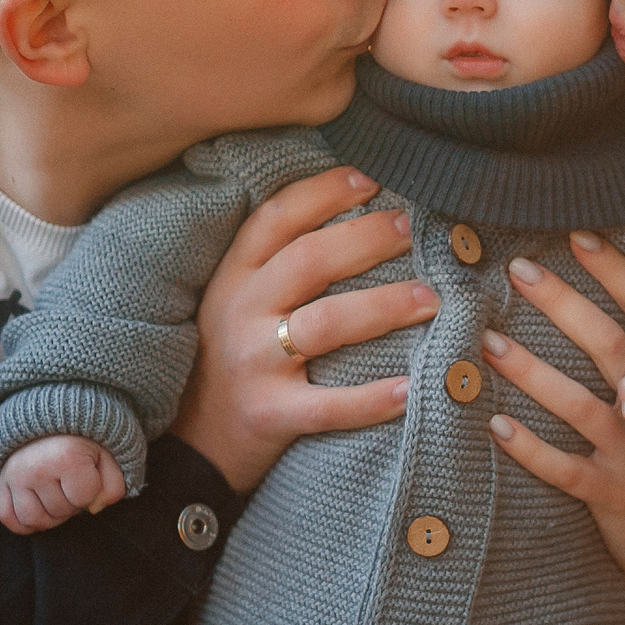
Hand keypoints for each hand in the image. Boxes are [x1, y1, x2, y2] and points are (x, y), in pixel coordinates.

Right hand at [0, 436, 124, 535]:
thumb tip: (94, 509)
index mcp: (66, 457)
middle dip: (71, 502)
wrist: (49, 416)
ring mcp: (15, 476)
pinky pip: (8, 517)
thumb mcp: (107, 455)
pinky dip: (23, 521)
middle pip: (60, 511)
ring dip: (49, 515)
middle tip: (70, 482)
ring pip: (33, 520)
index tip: (87, 472)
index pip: (84, 499)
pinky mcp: (2, 482)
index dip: (90, 490)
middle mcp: (36, 468)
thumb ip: (113, 486)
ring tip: (56, 496)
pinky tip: (38, 507)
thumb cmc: (82, 439)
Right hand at [170, 167, 436, 492]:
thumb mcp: (236, 302)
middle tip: (411, 229)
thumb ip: (276, 264)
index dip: (324, 192)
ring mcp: (253, 364)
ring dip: (385, 306)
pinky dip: (372, 400)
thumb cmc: (229, 360)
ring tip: (431, 298)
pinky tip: (412, 389)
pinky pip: (328, 406)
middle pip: (309, 260)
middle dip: (366, 238)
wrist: (192, 446)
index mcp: (232, 277)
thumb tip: (356, 214)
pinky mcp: (269, 414)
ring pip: (326, 324)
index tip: (369, 178)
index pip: (277, 218)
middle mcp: (239, 312)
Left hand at [482, 232, 624, 624]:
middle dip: (561, 303)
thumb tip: (585, 313)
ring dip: (531, 371)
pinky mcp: (615, 495)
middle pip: (608, 345)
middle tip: (517, 269)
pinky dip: (530, 450)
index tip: (580, 235)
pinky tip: (493, 428)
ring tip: (488, 343)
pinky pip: (567, 471)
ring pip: (579, 405)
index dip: (617, 272)